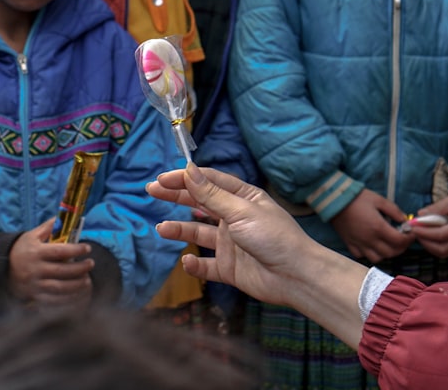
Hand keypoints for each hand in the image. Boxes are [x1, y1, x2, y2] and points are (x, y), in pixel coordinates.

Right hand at [9, 219, 93, 304]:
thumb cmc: (22, 249)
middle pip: (62, 271)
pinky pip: (53, 301)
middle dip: (80, 268)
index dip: (76, 250)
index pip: (60, 251)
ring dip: (76, 286)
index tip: (87, 248)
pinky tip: (77, 294)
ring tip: (87, 281)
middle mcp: (34, 269)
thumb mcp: (32, 235)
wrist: (1, 268)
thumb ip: (49, 227)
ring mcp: (33, 285)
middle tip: (91, 264)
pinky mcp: (33, 297)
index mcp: (35, 252)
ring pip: (59, 288)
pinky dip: (67, 300)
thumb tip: (65, 217)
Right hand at [147, 164, 369, 347]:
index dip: (185, 177)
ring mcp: (231, 243)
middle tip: (151, 191)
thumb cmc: (273, 237)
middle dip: (176, 197)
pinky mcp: (229, 268)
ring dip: (180, 230)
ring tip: (161, 229)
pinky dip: (194, 265)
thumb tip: (189, 171)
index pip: (208, 181)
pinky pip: (206, 266)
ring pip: (198, 234)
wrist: (295, 276)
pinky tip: (187, 262)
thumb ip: (211, 195)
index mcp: (242, 198)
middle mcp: (234, 218)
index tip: (163, 178)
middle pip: (199, 204)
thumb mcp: (240, 212)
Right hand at [328, 188, 412, 262]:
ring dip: (387, 253)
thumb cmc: (357, 198)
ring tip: (389, 244)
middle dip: (401, 247)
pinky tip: (372, 246)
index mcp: (378, 228)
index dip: (409, 239)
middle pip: (391, 252)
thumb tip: (404, 219)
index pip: (400, 241)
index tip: (411, 233)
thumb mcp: (379, 199)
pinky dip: (370, 254)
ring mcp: (359, 244)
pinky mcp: (350, 244)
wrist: (334, 200)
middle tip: (403, 239)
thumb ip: (394, 210)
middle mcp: (370, 240)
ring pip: (378, 258)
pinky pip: (363, 256)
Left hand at [409, 187, 447, 258]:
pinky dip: (435, 245)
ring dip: (429, 245)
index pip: (441, 235)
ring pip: (443, 252)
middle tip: (414, 231)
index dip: (425, 232)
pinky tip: (427, 235)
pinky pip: (446, 250)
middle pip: (442, 249)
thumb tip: (419, 215)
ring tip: (419, 233)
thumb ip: (435, 209)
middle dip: (425, 242)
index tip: (413, 226)